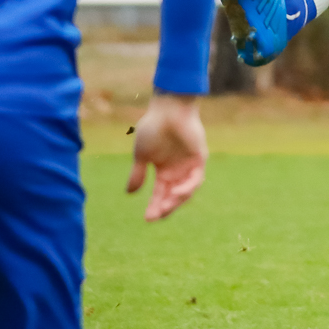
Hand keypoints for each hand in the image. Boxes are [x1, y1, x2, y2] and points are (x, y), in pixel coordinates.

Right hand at [125, 94, 207, 221]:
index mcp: (164, 171)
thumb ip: (138, 174)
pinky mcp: (199, 159)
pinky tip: (177, 193)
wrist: (167, 109)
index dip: (155, 206)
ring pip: (186, 191)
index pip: (161, 194)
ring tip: (165, 208)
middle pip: (173, 196)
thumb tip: (129, 193)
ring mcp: (189, 166)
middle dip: (165, 207)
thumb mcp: (142, 155)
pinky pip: (196, 179)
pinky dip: (187, 187)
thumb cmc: (153, 128)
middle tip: (155, 216)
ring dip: (176, 201)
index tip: (147, 219)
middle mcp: (178, 171)